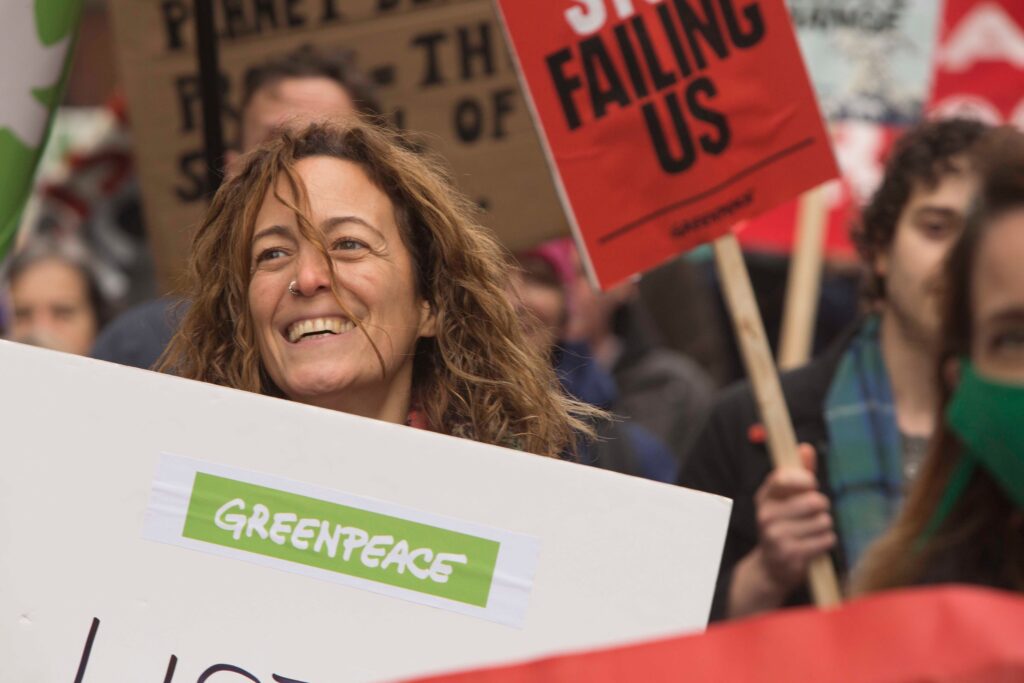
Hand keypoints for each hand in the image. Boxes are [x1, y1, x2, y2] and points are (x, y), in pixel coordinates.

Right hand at [728, 444, 835, 617]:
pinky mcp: (791, 555)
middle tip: (814, 514)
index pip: (783, 478)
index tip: (811, 485)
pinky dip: (826, 542)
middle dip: (822, 507)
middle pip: (813, 500)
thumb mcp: (785, 499)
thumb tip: (806, 448)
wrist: (771, 567)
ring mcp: (776, 536)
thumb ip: (798, 473)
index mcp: (764, 497)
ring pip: (823, 521)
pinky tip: (814, 545)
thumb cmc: (784, 525)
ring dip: (825, 526)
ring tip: (812, 532)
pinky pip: (826, 540)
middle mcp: (766, 515)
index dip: (804, 479)